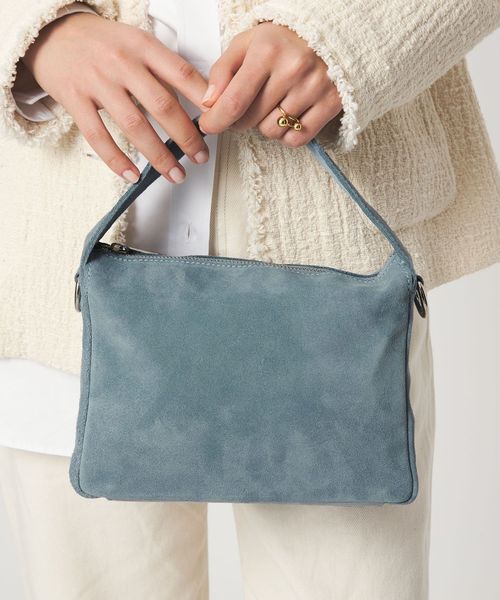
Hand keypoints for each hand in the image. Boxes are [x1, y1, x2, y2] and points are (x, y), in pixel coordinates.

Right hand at [23, 13, 209, 183]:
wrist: (52, 33)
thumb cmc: (103, 43)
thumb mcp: (137, 43)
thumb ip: (164, 69)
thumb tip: (202, 100)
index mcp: (142, 46)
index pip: (182, 74)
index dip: (203, 100)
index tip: (217, 122)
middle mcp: (121, 62)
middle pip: (162, 105)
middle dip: (186, 137)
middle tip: (201, 157)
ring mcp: (97, 81)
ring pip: (134, 126)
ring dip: (159, 156)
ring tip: (175, 174)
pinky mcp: (74, 100)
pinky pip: (98, 136)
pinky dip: (117, 160)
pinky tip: (134, 175)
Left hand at [198, 22, 341, 146]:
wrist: (329, 35)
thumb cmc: (282, 42)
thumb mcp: (247, 43)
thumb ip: (222, 70)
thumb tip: (209, 103)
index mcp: (268, 51)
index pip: (234, 102)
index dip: (216, 121)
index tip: (208, 126)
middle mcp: (293, 69)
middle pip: (250, 121)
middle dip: (241, 119)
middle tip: (248, 105)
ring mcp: (315, 88)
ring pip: (272, 131)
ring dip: (266, 124)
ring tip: (275, 104)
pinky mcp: (331, 103)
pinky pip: (296, 139)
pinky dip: (288, 133)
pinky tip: (290, 114)